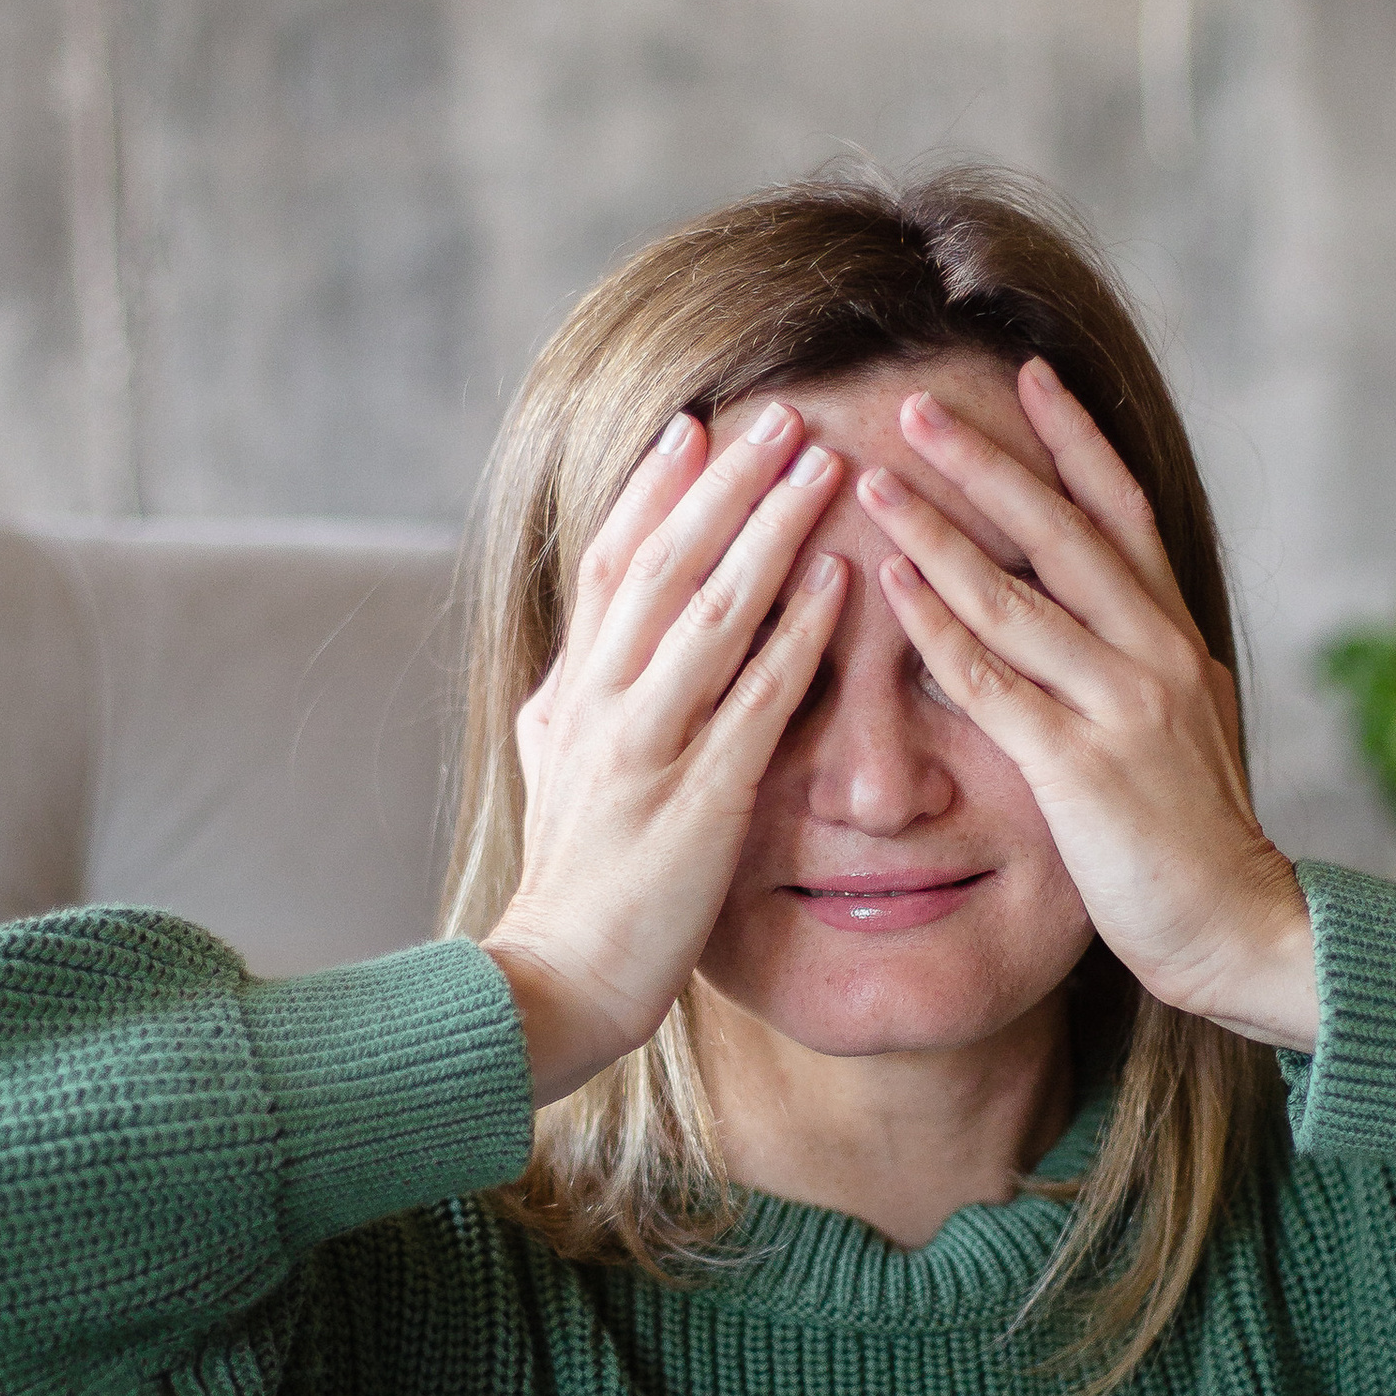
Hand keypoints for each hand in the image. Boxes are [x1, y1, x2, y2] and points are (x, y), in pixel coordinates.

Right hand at [485, 403, 848, 1101]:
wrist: (554, 981)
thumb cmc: (570, 889)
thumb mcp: (553, 777)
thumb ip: (570, 710)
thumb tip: (571, 661)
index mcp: (572, 693)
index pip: (611, 565)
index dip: (653, 491)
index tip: (695, 426)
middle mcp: (603, 704)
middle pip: (664, 564)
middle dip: (723, 483)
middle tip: (777, 414)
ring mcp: (648, 747)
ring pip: (711, 611)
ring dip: (770, 531)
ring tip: (822, 466)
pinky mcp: (699, 799)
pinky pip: (756, 698)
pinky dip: (798, 633)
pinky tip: (842, 582)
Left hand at [860, 361, 1318, 1050]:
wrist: (1240, 926)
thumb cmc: (1200, 841)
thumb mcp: (1185, 728)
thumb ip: (1140, 665)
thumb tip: (1104, 614)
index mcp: (1176, 638)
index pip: (1124, 511)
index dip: (1074, 439)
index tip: (1027, 374)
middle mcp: (1155, 653)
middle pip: (1064, 530)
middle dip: (987, 459)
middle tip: (917, 405)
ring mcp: (1121, 706)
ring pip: (1018, 594)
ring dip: (941, 529)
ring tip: (877, 478)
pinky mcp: (1082, 766)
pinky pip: (998, 682)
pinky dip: (943, 626)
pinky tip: (894, 582)